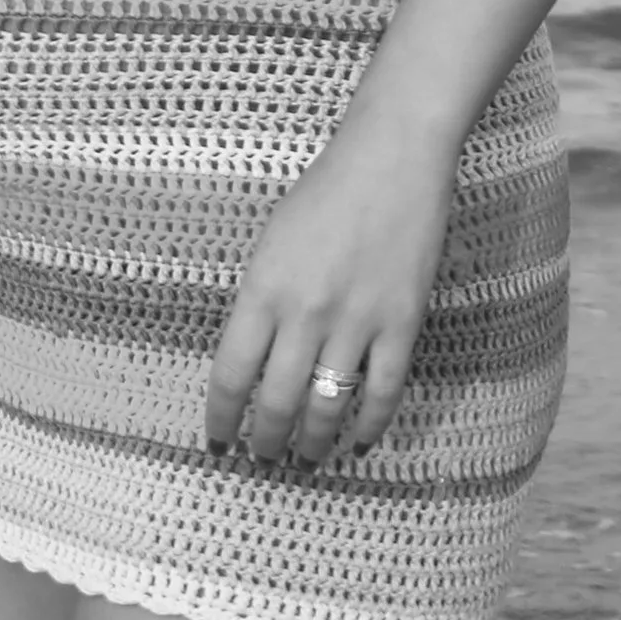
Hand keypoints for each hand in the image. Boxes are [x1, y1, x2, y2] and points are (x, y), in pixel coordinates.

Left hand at [204, 117, 453, 467]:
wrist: (392, 157)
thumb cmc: (324, 191)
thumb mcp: (270, 243)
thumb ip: (260, 301)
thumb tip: (254, 362)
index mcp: (263, 289)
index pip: (231, 376)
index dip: (222, 419)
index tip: (218, 443)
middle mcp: (305, 313)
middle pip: (277, 403)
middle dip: (266, 442)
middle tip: (263, 461)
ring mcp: (356, 321)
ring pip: (328, 408)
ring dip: (313, 445)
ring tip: (306, 463)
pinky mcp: (402, 323)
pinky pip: (383, 392)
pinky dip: (369, 427)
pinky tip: (358, 442)